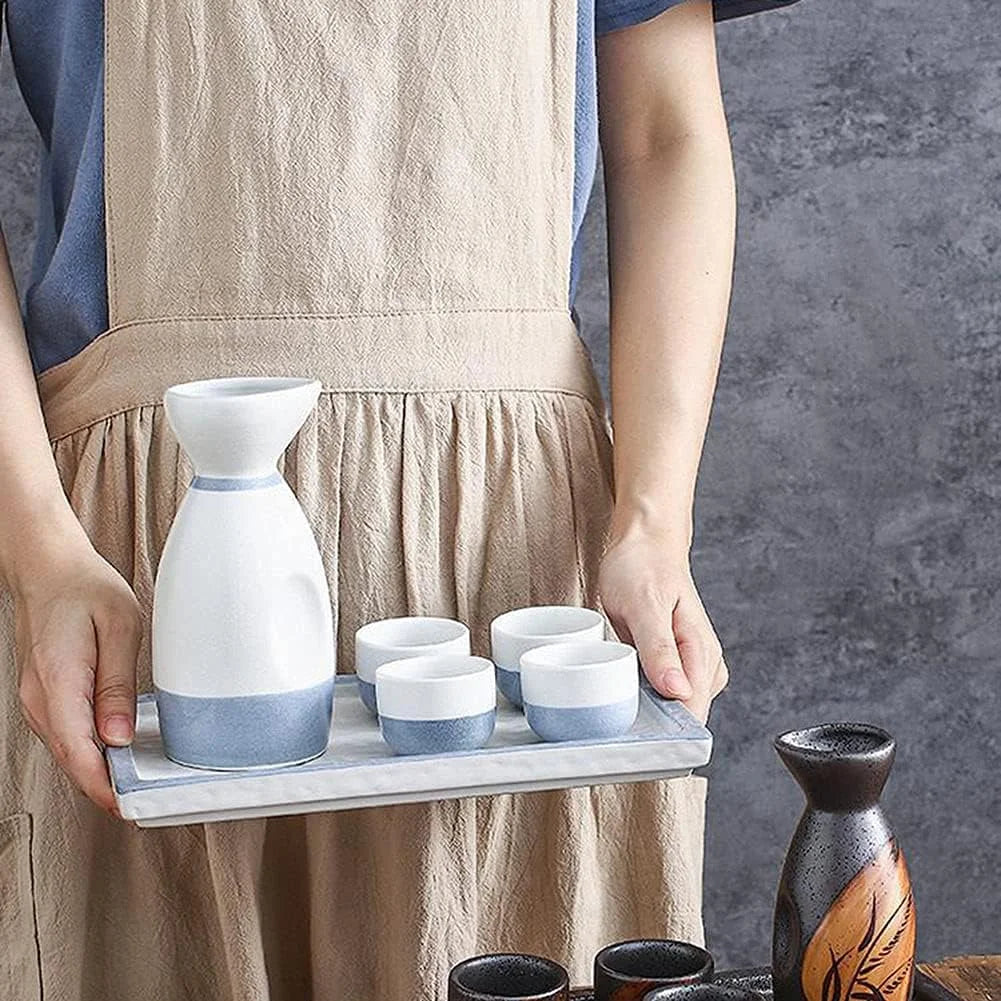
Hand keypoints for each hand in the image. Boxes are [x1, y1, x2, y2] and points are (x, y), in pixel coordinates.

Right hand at [10, 528, 140, 815]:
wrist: (48, 569)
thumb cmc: (86, 589)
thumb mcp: (120, 628)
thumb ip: (118, 685)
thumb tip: (118, 737)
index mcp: (58, 681)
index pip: (77, 750)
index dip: (102, 785)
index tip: (128, 806)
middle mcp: (39, 698)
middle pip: (71, 758)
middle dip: (105, 787)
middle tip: (146, 803)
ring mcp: (38, 700)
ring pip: (68, 750)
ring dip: (99, 771)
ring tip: (140, 784)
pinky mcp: (46, 697)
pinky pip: (67, 734)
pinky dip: (91, 751)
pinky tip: (118, 754)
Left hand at [598, 525, 726, 722]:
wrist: (645, 542)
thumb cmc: (643, 567)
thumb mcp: (644, 605)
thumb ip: (660, 650)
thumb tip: (679, 692)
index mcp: (701, 653)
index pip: (694, 713)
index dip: (666, 732)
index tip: (635, 738)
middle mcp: (704, 663)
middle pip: (684, 717)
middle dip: (654, 723)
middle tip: (618, 718)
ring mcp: (691, 664)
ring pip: (673, 707)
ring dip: (648, 710)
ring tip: (620, 697)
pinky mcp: (675, 661)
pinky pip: (663, 692)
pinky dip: (645, 694)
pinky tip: (627, 685)